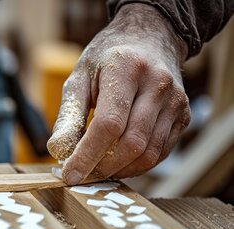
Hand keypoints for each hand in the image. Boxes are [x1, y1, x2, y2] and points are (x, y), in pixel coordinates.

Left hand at [47, 4, 189, 184]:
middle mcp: (158, 83)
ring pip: (148, 153)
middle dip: (102, 167)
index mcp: (127, 68)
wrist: (149, 40)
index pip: (109, 123)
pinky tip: (116, 163)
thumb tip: (58, 150)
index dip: (87, 155)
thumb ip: (68, 115)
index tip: (69, 174)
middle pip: (131, 143)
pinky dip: (135, 166)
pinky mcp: (183, 116)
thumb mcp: (79, 79)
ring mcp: (176, 101)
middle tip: (81, 174)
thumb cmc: (107, 61)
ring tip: (96, 169)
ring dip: (118, 170)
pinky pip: (159, 153)